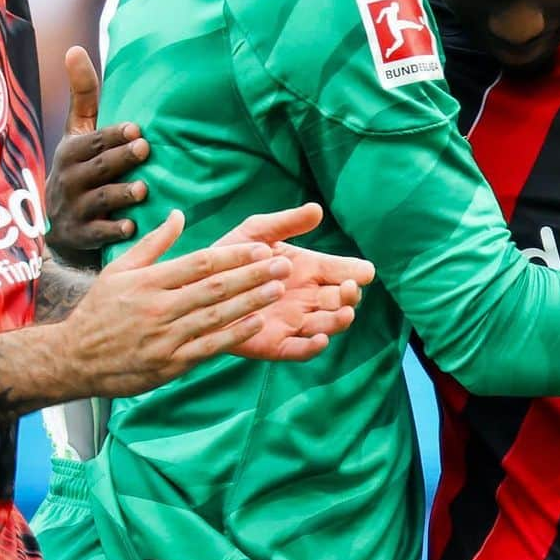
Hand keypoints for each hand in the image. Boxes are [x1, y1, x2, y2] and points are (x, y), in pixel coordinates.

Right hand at [45, 47, 148, 264]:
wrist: (55, 223)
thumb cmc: (78, 166)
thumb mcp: (77, 132)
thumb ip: (83, 95)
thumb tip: (74, 49)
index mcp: (71, 152)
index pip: (94, 141)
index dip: (114, 135)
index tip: (137, 128)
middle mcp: (70, 179)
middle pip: (98, 168)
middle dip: (121, 159)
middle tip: (146, 149)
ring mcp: (75, 209)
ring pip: (99, 200)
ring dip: (121, 195)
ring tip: (143, 189)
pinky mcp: (82, 236)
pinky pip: (98, 235)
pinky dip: (114, 231)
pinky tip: (132, 227)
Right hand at [58, 209, 293, 397]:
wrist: (74, 359)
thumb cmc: (99, 311)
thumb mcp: (119, 270)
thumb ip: (154, 244)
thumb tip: (179, 215)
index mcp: (148, 281)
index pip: (199, 263)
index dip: (234, 256)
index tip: (261, 248)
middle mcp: (158, 307)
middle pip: (214, 288)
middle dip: (252, 275)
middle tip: (283, 264)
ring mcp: (164, 337)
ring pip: (216, 316)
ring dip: (250, 302)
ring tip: (278, 289)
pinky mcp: (169, 363)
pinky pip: (208, 346)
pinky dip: (234, 334)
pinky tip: (257, 322)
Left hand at [217, 204, 375, 361]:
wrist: (196, 285)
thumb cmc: (230, 255)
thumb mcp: (257, 231)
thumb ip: (287, 222)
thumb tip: (317, 209)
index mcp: (311, 270)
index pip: (345, 271)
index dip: (357, 272)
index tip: (363, 271)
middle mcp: (308, 298)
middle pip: (342, 300)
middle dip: (351, 295)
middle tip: (350, 288)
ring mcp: (294, 322)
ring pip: (328, 324)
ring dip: (340, 320)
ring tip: (345, 312)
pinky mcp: (276, 344)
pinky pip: (301, 350)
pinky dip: (315, 347)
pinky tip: (322, 338)